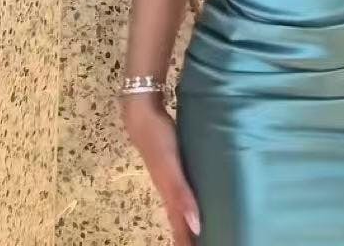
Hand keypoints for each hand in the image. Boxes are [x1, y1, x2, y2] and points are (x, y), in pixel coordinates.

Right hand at [121, 96, 201, 244]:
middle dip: (187, 234)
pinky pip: (182, 186)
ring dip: (187, 217)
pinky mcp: (172, 160)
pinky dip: (188, 197)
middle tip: (201, 244)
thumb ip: (182, 194)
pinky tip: (197, 192)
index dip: (186, 241)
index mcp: (167, 193)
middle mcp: (167, 186)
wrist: (142, 110)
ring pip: (179, 202)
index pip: (178, 225)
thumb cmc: (157, 139)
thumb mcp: (170, 167)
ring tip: (199, 228)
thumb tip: (196, 226)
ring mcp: (168, 173)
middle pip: (178, 217)